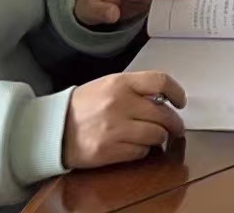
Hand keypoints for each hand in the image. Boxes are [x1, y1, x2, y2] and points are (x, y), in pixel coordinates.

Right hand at [62, 71, 187, 169]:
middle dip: (175, 122)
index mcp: (120, 83)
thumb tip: (164, 98)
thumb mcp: (107, 86)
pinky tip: (136, 145)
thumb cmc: (82, 107)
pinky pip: (142, 151)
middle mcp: (120, 104)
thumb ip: (135, 89)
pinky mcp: (110, 150)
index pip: (160, 81)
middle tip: (176, 126)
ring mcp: (115, 129)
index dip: (177, 91)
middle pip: (164, 113)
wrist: (53, 129)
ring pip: (157, 135)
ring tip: (156, 136)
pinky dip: (143, 150)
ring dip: (160, 137)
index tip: (180, 100)